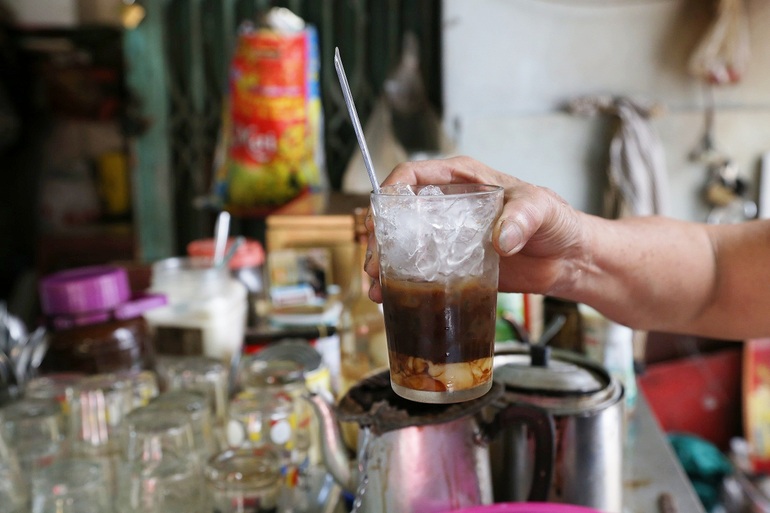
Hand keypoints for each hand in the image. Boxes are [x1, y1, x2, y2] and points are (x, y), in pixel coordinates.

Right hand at [364, 156, 587, 301]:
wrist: (567, 260)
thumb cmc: (556, 222)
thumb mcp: (542, 208)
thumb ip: (523, 216)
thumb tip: (501, 237)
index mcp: (462, 180)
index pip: (414, 176)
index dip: (391, 192)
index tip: (381, 215)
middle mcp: (446, 206)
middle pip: (398, 215)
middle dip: (379, 238)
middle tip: (376, 264)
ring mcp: (446, 237)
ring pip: (401, 245)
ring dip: (384, 265)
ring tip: (378, 289)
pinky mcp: (451, 266)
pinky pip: (419, 272)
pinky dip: (401, 285)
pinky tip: (391, 300)